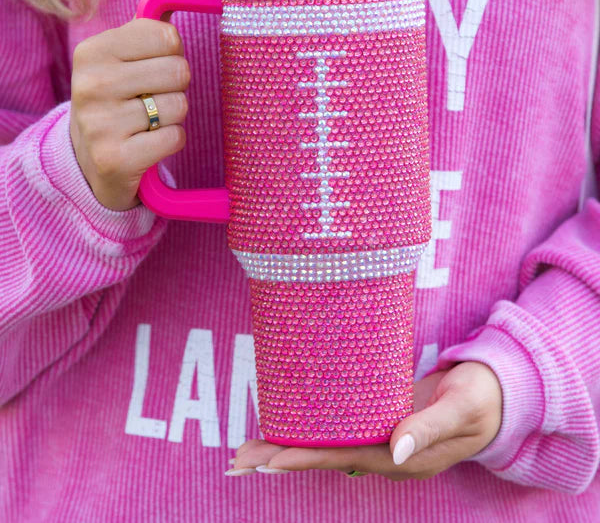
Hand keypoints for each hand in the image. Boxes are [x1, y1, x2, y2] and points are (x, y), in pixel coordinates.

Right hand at [70, 0, 200, 210]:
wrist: (90, 158)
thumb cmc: (121, 92)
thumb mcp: (131, 46)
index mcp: (94, 49)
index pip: (166, 37)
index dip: (171, 53)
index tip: (152, 65)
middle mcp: (90, 83)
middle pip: (178, 71)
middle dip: (176, 85)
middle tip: (153, 96)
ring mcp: (99, 124)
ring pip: (179, 106)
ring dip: (175, 115)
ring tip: (149, 119)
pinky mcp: (115, 158)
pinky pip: (174, 138)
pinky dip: (171, 141)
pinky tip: (149, 142)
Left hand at [231, 361, 501, 478]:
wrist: (500, 395)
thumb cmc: (482, 398)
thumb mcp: (460, 409)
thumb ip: (428, 429)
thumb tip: (395, 450)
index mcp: (403, 458)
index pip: (343, 458)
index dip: (304, 458)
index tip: (267, 460)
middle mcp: (389, 456)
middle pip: (327, 458)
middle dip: (283, 458)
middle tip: (239, 457)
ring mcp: (387, 442)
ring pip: (331, 447)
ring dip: (293, 447)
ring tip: (252, 448)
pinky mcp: (387, 424)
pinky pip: (344, 433)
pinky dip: (316, 433)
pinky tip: (296, 428)